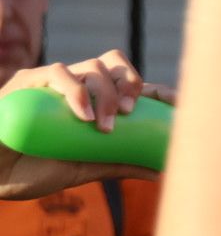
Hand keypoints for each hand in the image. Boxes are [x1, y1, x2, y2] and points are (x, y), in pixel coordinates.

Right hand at [0, 50, 171, 199]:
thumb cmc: (31, 169)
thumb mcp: (83, 169)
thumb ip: (118, 164)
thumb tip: (161, 170)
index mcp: (93, 104)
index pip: (130, 85)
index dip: (157, 89)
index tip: (179, 105)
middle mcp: (76, 87)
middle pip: (115, 64)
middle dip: (132, 85)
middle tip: (132, 115)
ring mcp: (52, 83)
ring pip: (93, 66)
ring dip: (107, 94)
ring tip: (104, 127)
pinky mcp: (27, 83)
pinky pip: (58, 73)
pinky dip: (76, 91)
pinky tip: (84, 116)